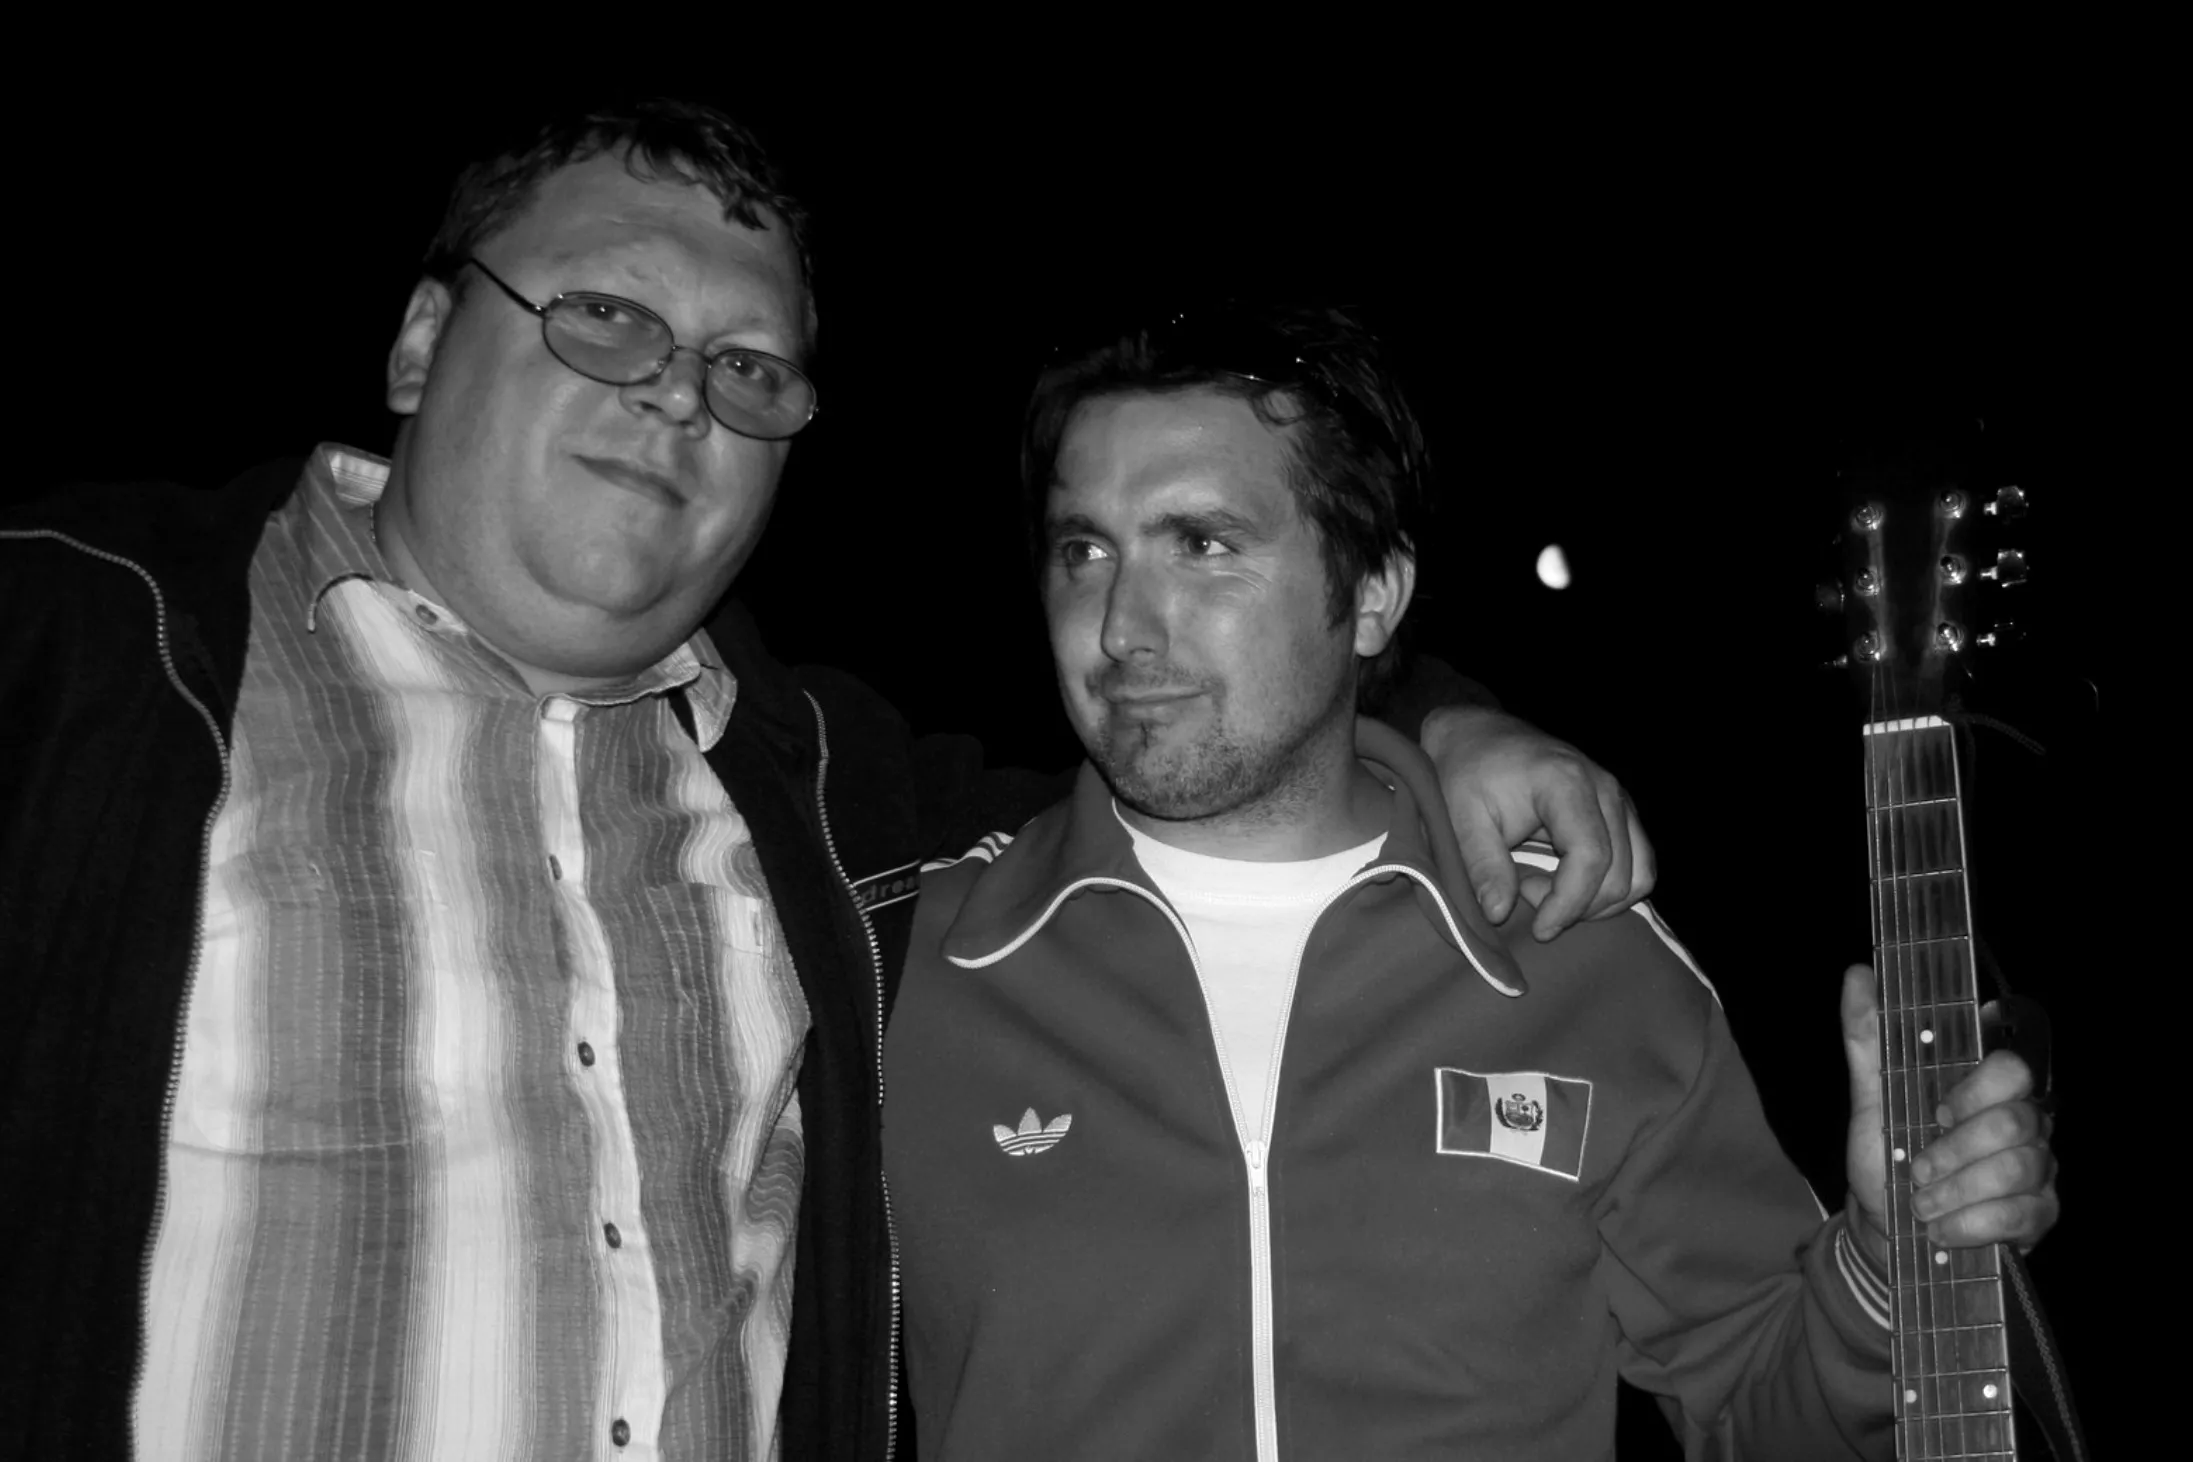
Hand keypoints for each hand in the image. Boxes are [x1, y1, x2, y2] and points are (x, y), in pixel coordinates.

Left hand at [1418, 705, 1655, 939]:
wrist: (1478, 735)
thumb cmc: (1466, 772)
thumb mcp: (1460, 816)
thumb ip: (1481, 864)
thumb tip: (1499, 913)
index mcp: (1567, 782)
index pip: (1592, 856)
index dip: (1570, 902)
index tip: (1539, 928)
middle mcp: (1605, 789)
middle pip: (1621, 873)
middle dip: (1578, 905)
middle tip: (1525, 893)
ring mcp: (1619, 799)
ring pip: (1640, 873)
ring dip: (1598, 902)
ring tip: (1545, 889)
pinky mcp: (1620, 812)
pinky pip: (1637, 864)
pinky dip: (1608, 888)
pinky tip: (1563, 883)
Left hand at [1841, 964, 2059, 1269]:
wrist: (1888, 1227)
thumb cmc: (1888, 1155)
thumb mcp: (1870, 1098)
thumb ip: (1867, 1038)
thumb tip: (1858, 974)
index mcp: (1986, 1087)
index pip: (2012, 1068)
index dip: (1977, 1089)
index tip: (1937, 1109)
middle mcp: (2024, 1121)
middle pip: (2015, 1121)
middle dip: (1955, 1152)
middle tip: (1917, 1171)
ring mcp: (2038, 1167)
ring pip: (2019, 1169)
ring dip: (1958, 1191)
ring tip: (1921, 1205)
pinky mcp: (2040, 1214)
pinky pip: (2024, 1215)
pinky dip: (1973, 1225)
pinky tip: (1942, 1231)